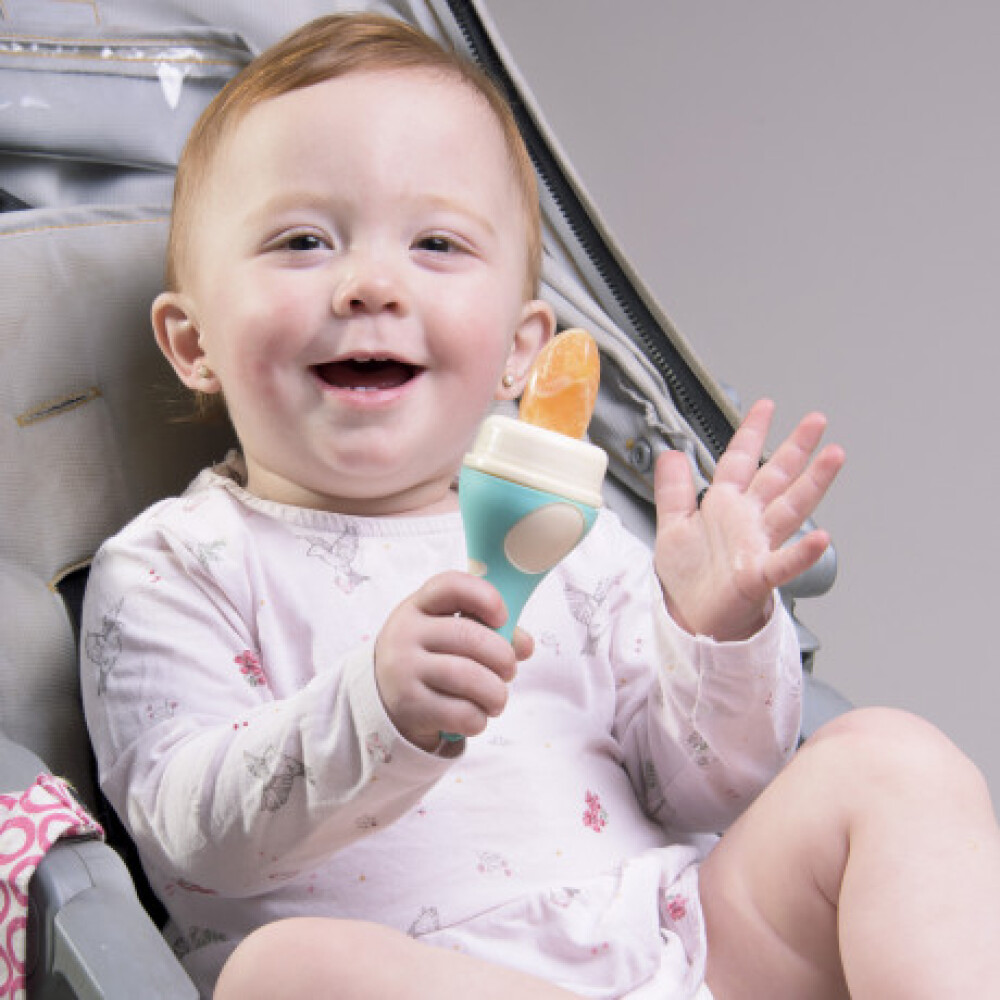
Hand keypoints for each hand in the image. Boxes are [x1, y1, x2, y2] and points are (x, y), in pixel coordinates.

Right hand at [374, 571, 531, 751]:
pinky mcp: (409, 706)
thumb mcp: (449, 633)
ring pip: (469, 677)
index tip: (503, 617)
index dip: (484, 597)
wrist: (384, 696)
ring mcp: (404, 669)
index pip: (450, 586)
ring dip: (496, 692)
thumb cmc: (429, 657)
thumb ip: (490, 630)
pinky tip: (474, 716)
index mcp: (419, 606)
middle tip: (509, 670)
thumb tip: (524, 644)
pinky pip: (460, 712)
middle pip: (469, 637)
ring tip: (496, 698)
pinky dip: (478, 718)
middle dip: (503, 657)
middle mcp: (406, 633)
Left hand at [653, 399, 844, 641]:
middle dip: (796, 447)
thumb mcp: (671, 525)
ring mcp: (757, 545)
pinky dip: (802, 552)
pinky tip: (821, 538)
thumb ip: (673, 489)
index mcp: (724, 505)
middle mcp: (746, 520)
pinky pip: (784, 562)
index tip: (767, 407)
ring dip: (813, 483)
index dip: (751, 432)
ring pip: (790, 508)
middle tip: (817, 420)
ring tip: (833, 457)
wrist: (690, 618)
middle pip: (776, 476)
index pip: (740, 460)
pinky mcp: (758, 575)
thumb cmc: (688, 577)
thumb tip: (672, 453)